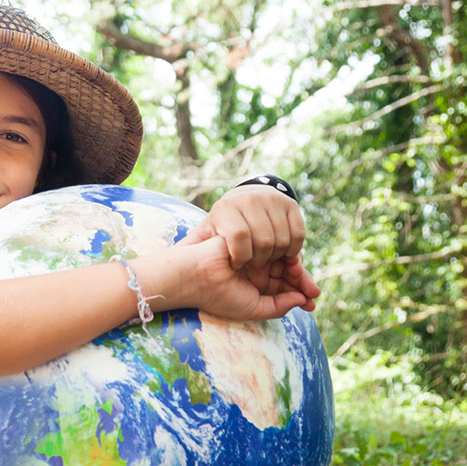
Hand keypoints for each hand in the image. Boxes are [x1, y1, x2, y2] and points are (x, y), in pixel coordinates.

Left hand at [181, 185, 304, 269]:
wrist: (244, 202)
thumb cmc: (222, 227)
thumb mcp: (205, 235)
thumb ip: (191, 248)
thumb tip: (168, 261)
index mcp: (224, 209)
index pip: (239, 237)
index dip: (240, 257)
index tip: (237, 265)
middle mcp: (249, 200)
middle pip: (264, 241)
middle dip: (261, 260)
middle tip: (255, 266)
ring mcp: (273, 200)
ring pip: (283, 239)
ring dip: (278, 257)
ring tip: (266, 260)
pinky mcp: (291, 205)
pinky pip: (298, 235)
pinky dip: (293, 250)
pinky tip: (281, 254)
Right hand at [183, 236, 320, 320]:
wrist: (197, 276)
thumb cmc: (220, 296)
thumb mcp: (255, 309)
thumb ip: (278, 307)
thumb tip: (302, 300)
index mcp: (254, 285)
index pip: (282, 287)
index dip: (299, 292)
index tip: (313, 302)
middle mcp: (256, 269)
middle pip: (286, 272)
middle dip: (301, 280)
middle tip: (314, 290)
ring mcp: (254, 254)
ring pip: (283, 260)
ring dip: (295, 268)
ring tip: (299, 276)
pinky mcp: (253, 241)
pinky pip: (274, 247)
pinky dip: (283, 256)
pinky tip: (288, 263)